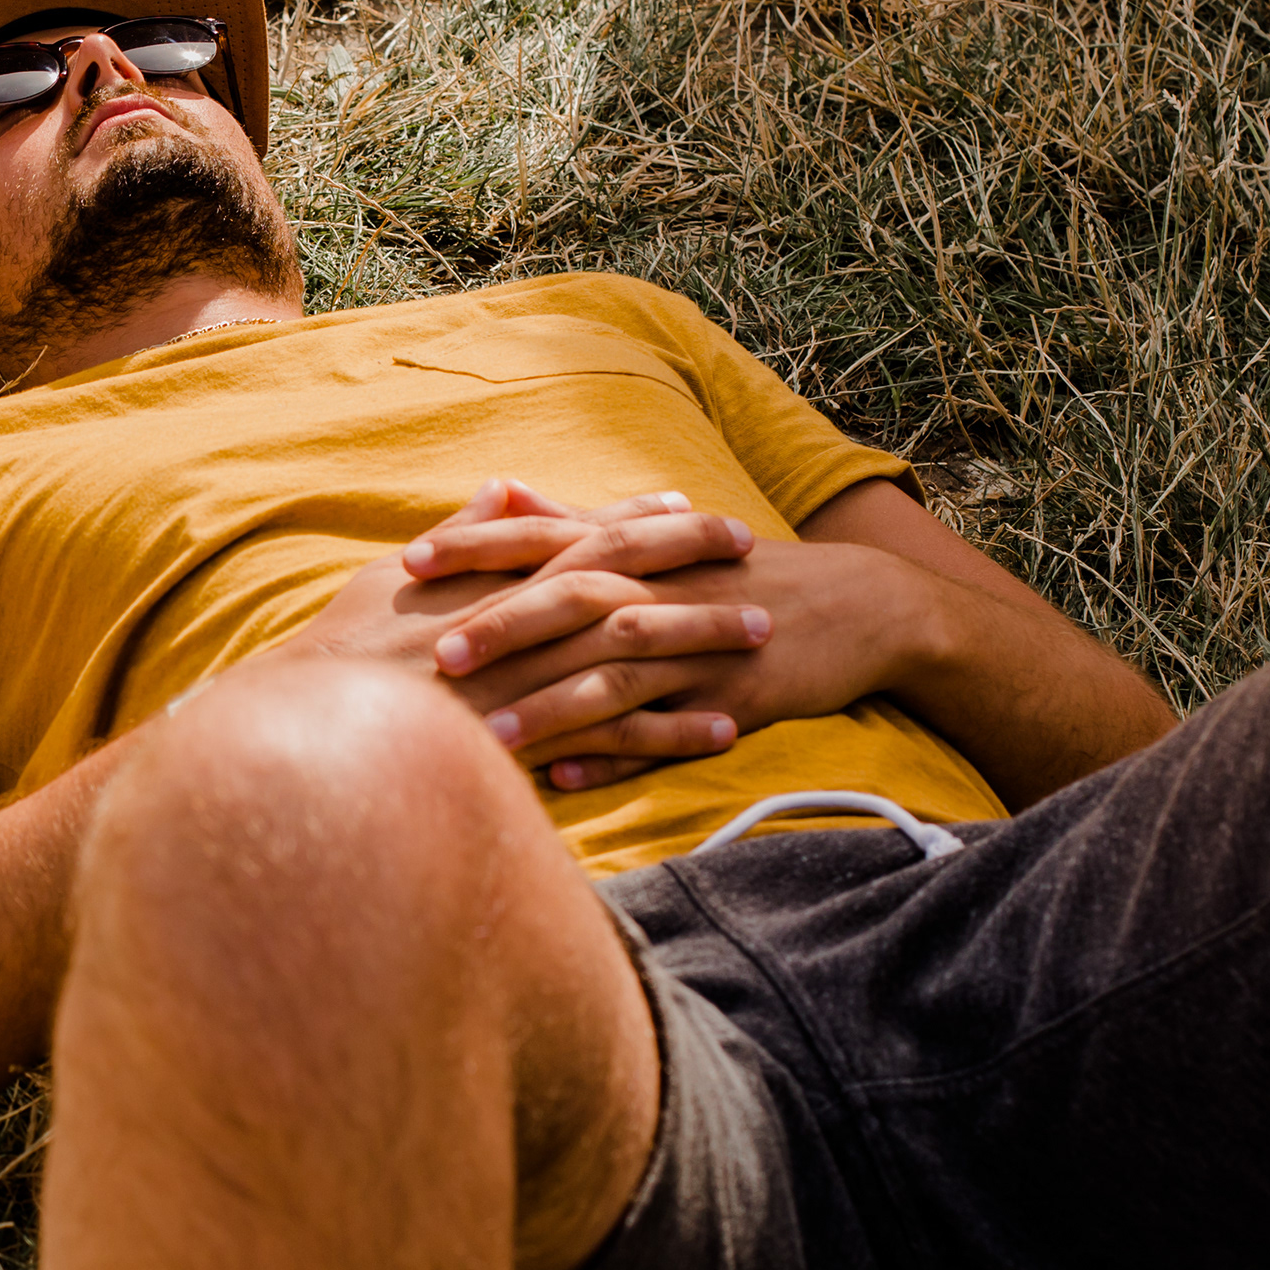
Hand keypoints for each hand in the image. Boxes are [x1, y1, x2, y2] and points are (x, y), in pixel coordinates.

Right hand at [264, 481, 770, 788]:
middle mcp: (521, 616)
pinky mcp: (537, 736)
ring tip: (763, 633)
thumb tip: (502, 490)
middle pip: (625, 577)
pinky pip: (622, 732)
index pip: (580, 534)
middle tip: (752, 549)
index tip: (687, 507)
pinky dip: (677, 729)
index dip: (638, 519)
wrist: (315, 727)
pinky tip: (727, 729)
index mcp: (492, 577)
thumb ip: (460, 538)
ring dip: (704, 639)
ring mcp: (532, 676)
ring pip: (638, 649)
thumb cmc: (345, 653)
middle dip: (692, 562)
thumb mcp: (395, 578)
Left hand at [434, 526, 950, 787]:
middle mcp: (660, 593)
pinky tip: (563, 779)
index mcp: (636, 552)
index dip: (478, 547)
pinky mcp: (733, 701)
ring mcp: (698, 649)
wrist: (860, 606)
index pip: (544, 539)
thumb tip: (500, 490)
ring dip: (551, 707)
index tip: (409, 560)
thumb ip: (573, 519)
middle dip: (502, 628)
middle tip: (434, 655)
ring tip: (488, 738)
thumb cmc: (740, 573)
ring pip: (615, 677)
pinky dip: (613, 757)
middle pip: (572, 604)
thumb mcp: (660, 539)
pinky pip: (665, 736)